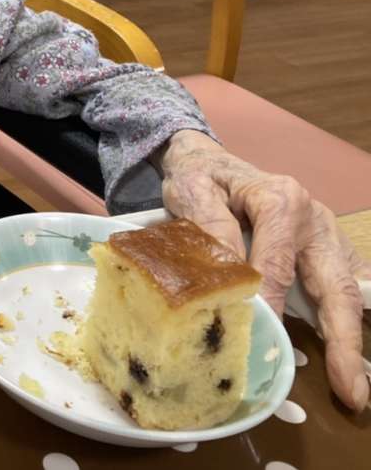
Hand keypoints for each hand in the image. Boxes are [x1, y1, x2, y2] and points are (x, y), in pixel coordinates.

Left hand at [157, 129, 369, 411]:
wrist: (205, 159)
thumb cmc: (198, 177)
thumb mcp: (193, 192)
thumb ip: (213, 230)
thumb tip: (233, 278)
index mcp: (281, 202)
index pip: (279, 265)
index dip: (274, 305)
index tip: (270, 341)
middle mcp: (313, 219)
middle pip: (334, 283)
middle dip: (344, 338)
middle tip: (351, 388)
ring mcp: (326, 234)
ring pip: (346, 290)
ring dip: (351, 338)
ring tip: (354, 386)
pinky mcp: (327, 247)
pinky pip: (345, 285)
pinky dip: (349, 320)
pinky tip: (348, 356)